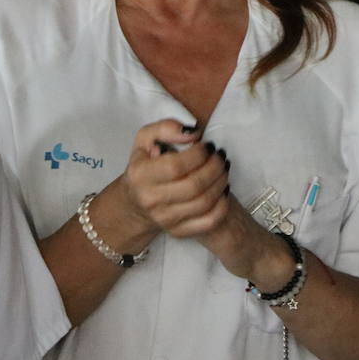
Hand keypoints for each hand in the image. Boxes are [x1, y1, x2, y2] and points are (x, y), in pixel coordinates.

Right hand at [115, 119, 229, 241]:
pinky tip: (222, 190)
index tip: (207, 146)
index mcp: (141, 175)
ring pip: (204, 203)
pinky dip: (222, 205)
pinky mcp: (179, 231)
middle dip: (214, 167)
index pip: (176, 166)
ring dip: (221, 182)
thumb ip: (166, 128)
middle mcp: (151, 200)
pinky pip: (209, 221)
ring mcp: (165, 219)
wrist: (136, 201)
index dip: (198, 154)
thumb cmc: (145, 165)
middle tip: (220, 156)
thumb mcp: (145, 139)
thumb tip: (193, 132)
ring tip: (223, 169)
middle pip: (194, 185)